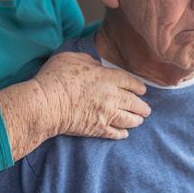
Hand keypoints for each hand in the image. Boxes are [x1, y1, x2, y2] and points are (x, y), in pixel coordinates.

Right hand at [34, 51, 149, 139]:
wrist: (46, 103)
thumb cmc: (57, 77)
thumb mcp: (73, 58)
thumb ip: (89, 61)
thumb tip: (95, 66)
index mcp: (107, 77)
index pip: (130, 82)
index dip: (138, 87)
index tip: (142, 90)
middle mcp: (112, 96)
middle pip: (134, 103)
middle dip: (143, 107)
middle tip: (147, 109)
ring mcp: (106, 114)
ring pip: (129, 119)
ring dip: (136, 120)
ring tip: (139, 120)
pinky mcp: (98, 129)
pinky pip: (116, 133)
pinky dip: (122, 133)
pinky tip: (124, 134)